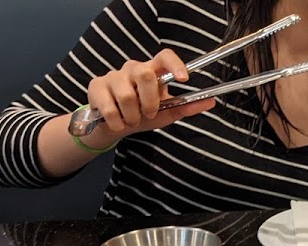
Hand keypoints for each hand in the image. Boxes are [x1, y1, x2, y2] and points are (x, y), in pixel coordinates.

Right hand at [85, 49, 214, 139]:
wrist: (113, 126)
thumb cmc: (142, 115)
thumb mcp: (166, 112)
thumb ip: (186, 107)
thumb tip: (211, 101)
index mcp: (152, 72)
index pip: (164, 56)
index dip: (175, 64)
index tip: (185, 79)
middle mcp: (132, 69)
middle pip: (145, 74)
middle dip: (150, 101)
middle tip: (148, 114)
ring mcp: (112, 76)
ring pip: (127, 95)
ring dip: (133, 116)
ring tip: (131, 120)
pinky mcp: (96, 86)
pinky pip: (109, 106)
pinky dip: (117, 121)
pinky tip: (117, 122)